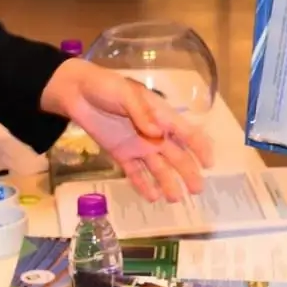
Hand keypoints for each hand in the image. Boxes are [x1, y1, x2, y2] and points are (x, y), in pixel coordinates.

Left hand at [42, 59, 213, 200]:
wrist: (76, 93)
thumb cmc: (106, 87)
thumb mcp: (125, 94)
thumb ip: (141, 114)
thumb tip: (157, 134)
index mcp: (160, 115)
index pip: (186, 132)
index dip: (200, 147)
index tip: (209, 163)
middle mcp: (154, 134)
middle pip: (176, 155)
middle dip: (188, 172)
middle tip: (196, 190)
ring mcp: (138, 146)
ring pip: (158, 168)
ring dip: (168, 182)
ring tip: (174, 199)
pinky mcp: (121, 154)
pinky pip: (135, 173)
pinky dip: (143, 185)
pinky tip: (152, 197)